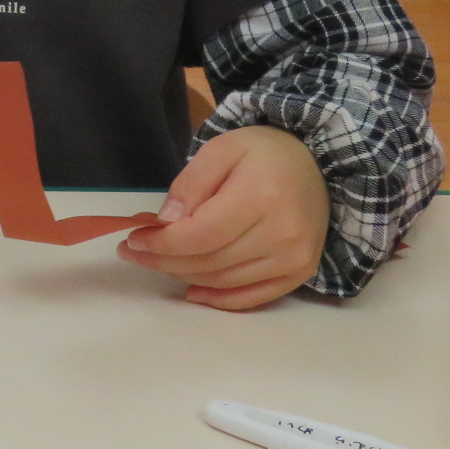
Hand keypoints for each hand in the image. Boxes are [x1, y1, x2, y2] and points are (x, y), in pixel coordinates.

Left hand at [118, 125, 330, 309]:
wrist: (316, 164)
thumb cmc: (262, 152)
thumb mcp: (220, 149)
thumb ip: (190, 184)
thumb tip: (165, 223)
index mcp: (261, 197)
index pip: (200, 235)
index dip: (162, 244)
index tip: (133, 240)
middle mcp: (283, 234)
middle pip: (209, 262)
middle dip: (164, 261)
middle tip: (134, 253)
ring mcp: (295, 258)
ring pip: (224, 281)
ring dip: (185, 277)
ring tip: (158, 263)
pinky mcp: (300, 272)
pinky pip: (252, 297)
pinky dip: (219, 299)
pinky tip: (192, 290)